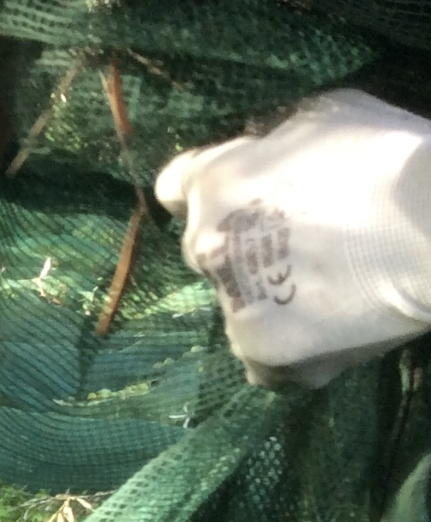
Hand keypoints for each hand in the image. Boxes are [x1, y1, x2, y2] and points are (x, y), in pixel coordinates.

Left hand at [155, 89, 430, 389]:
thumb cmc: (387, 156)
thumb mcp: (325, 114)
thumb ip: (278, 134)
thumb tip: (262, 143)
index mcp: (213, 183)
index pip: (176, 186)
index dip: (205, 189)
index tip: (236, 196)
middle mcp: (206, 245)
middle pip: (208, 247)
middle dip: (241, 243)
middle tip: (304, 242)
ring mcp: (232, 303)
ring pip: (236, 306)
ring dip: (266, 300)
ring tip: (328, 294)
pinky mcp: (265, 351)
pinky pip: (262, 364)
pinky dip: (286, 355)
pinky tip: (322, 339)